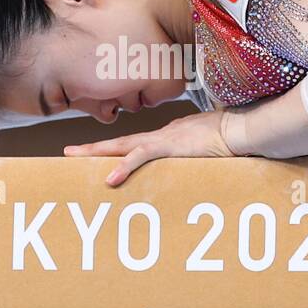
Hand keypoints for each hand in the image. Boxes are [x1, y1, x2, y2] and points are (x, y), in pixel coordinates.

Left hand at [63, 111, 234, 186]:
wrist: (239, 129)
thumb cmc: (228, 138)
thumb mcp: (204, 151)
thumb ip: (192, 156)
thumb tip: (189, 164)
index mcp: (166, 138)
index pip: (133, 145)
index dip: (113, 151)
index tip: (96, 156)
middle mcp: (159, 136)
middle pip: (118, 142)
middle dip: (92, 148)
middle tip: (67, 152)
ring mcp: (163, 139)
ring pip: (121, 145)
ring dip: (96, 152)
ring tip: (73, 156)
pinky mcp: (169, 145)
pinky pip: (141, 156)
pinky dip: (124, 166)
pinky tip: (109, 178)